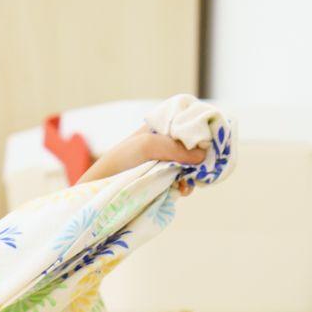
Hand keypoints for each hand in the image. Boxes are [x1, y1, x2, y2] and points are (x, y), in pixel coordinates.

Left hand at [80, 129, 209, 194]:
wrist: (101, 189)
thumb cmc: (120, 161)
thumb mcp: (148, 146)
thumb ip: (176, 147)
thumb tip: (203, 155)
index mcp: (160, 127)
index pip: (189, 121)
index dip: (202, 129)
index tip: (210, 141)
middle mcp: (165, 142)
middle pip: (195, 145)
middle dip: (201, 156)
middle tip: (201, 167)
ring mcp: (165, 162)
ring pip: (191, 165)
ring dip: (194, 173)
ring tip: (187, 183)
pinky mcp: (163, 180)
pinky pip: (183, 180)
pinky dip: (187, 185)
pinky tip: (183, 190)